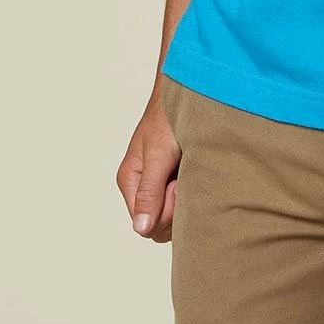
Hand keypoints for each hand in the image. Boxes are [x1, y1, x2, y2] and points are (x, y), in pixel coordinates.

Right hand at [115, 85, 179, 242]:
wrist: (187, 94)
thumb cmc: (169, 118)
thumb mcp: (158, 154)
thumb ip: (150, 191)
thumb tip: (141, 228)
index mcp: (130, 181)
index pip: (146, 225)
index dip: (165, 212)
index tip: (176, 184)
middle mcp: (142, 186)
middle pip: (160, 224)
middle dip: (176, 206)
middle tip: (183, 174)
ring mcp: (158, 183)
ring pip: (173, 214)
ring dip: (185, 196)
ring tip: (189, 168)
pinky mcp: (174, 178)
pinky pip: (183, 199)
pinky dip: (192, 188)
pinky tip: (194, 169)